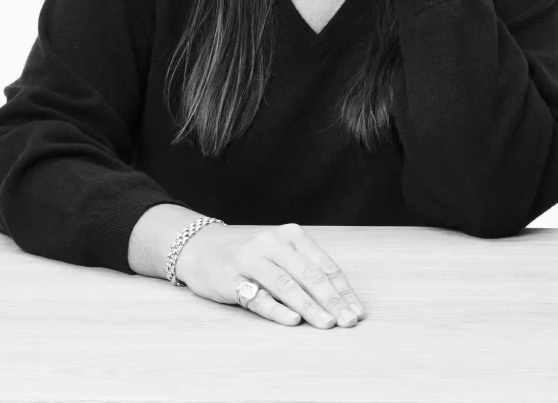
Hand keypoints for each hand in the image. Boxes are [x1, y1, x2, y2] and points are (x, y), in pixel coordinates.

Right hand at [175, 221, 364, 328]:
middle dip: (331, 300)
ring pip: (285, 284)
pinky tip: (293, 320)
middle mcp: (272, 243)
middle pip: (308, 274)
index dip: (342, 290)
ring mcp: (250, 259)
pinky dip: (276, 309)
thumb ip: (305, 270)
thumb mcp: (280, 253)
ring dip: (309, 306)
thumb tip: (341, 302)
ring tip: (327, 323)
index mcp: (290, 235)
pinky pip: (257, 296)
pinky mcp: (230, 278)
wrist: (201, 247)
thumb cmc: (250, 255)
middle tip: (347, 321)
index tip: (356, 312)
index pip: (323, 265)